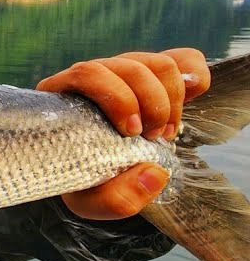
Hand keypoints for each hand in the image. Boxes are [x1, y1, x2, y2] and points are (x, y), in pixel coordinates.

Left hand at [37, 48, 210, 219]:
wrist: (105, 175)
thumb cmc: (89, 183)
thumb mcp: (93, 202)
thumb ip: (116, 198)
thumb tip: (154, 173)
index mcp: (64, 99)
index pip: (86, 74)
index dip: (117, 98)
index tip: (132, 133)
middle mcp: (94, 77)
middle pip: (129, 66)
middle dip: (152, 104)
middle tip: (155, 139)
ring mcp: (126, 71)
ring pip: (157, 64)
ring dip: (172, 101)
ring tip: (165, 133)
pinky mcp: (154, 74)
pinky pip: (184, 59)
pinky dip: (195, 80)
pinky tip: (189, 104)